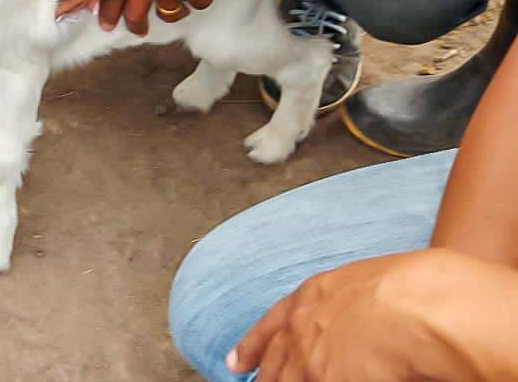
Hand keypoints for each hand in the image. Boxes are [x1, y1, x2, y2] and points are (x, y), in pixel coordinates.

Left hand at [228, 251, 473, 380]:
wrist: (420, 305)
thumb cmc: (411, 289)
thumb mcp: (367, 283)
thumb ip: (346, 305)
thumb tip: (351, 327)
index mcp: (311, 296)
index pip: (271, 325)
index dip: (252, 346)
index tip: (236, 362)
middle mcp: (302, 325)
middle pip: (273, 362)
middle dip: (263, 378)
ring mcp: (310, 357)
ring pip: (285, 379)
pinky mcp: (325, 379)